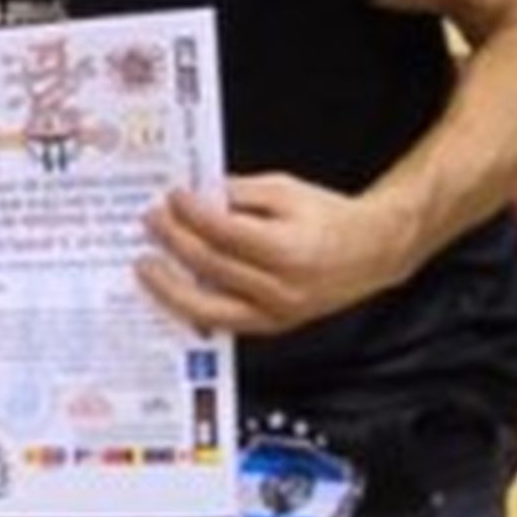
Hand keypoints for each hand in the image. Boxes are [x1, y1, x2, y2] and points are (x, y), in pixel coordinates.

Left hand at [136, 172, 413, 336]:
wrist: (370, 252)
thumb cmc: (329, 217)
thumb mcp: (286, 190)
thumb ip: (240, 193)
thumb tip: (197, 197)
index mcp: (288, 249)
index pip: (224, 233)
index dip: (192, 214)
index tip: (172, 198)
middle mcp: (280, 288)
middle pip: (211, 267)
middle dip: (175, 243)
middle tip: (151, 222)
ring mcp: (275, 313)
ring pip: (208, 306)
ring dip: (169, 286)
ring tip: (146, 265)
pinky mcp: (271, 326)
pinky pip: (221, 322)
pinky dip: (191, 307)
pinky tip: (170, 290)